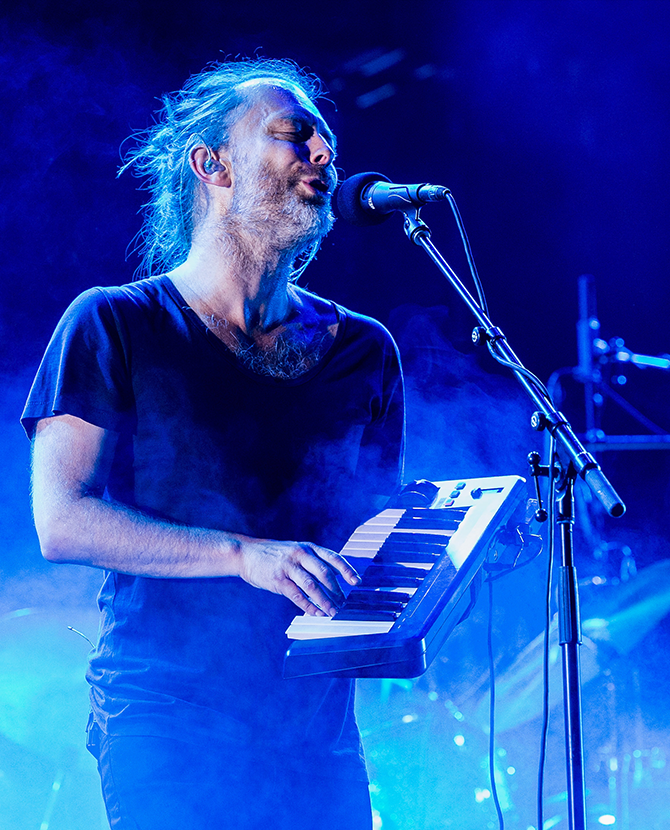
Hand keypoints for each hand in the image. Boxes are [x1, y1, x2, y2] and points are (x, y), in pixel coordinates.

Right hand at [238, 539, 360, 616]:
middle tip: (344, 604)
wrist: (246, 554)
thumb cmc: (274, 555)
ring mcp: (289, 567)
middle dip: (337, 591)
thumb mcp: (296, 551)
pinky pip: (297, 595)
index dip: (347, 570)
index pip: (333, 558)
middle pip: (325, 574)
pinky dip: (308, 606)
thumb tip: (335, 577)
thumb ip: (313, 561)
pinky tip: (315, 613)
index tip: (357, 582)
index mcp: (308, 548)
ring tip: (333, 612)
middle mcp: (301, 555)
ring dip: (325, 601)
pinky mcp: (278, 579)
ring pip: (312, 586)